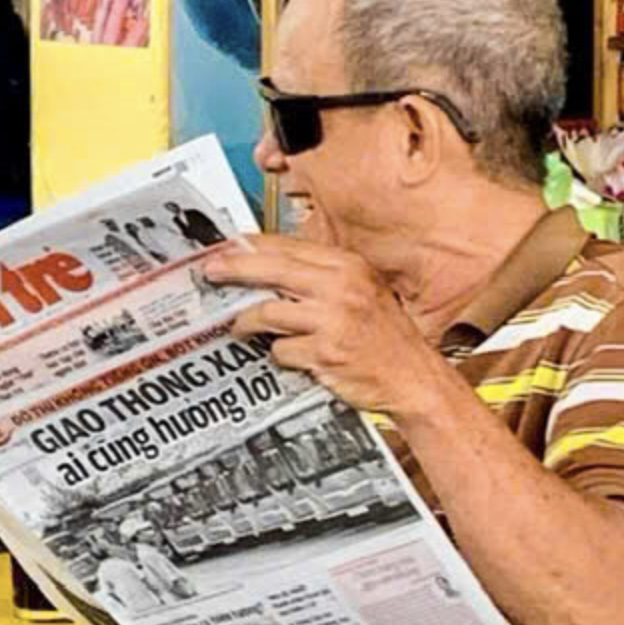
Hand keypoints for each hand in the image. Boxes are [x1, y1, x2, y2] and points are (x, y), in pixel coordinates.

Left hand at [206, 235, 457, 421]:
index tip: (227, 248)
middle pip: (273, 270)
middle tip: (209, 273)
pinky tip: (289, 357)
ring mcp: (333, 320)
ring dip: (247, 322)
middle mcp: (342, 287)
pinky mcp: (325, 353)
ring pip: (269, 312)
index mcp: (349, 266)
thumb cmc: (386, 337)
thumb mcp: (362, 292)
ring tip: (238, 327)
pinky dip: (279, 355)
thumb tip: (270, 268)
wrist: (413, 378)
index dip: (253, 246)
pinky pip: (281, 351)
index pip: (290, 246)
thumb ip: (323, 278)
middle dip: (235, 270)